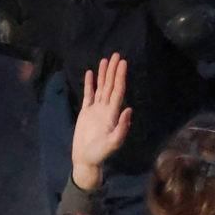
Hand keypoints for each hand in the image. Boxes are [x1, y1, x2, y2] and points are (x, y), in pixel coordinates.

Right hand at [70, 54, 132, 189]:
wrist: (85, 159)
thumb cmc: (100, 153)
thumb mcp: (113, 143)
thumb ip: (122, 127)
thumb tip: (129, 108)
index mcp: (112, 114)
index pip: (118, 91)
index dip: (120, 77)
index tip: (123, 63)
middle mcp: (105, 109)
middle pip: (110, 86)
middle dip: (114, 71)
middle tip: (117, 55)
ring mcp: (95, 110)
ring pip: (101, 88)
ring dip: (104, 74)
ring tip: (105, 60)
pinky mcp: (86, 112)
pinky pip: (88, 95)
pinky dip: (90, 84)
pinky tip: (91, 73)